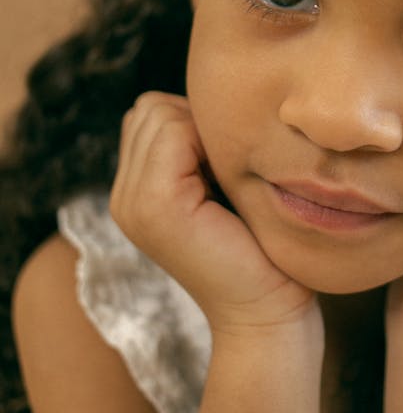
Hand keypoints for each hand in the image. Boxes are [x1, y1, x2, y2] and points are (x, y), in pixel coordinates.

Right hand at [109, 92, 318, 335]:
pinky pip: (173, 131)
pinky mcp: (154, 205)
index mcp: (136, 191)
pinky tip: (228, 188)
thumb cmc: (264, 250)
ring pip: (161, 113)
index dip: (198, 124)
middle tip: (230, 177)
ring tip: (227, 185)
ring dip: (206, 135)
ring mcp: (132, 202)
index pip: (152, 111)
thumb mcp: (225, 186)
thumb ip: (201, 148)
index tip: (229, 170)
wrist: (269, 313)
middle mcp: (123, 196)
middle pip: (151, 106)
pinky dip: (209, 145)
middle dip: (198, 124)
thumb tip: (212, 99)